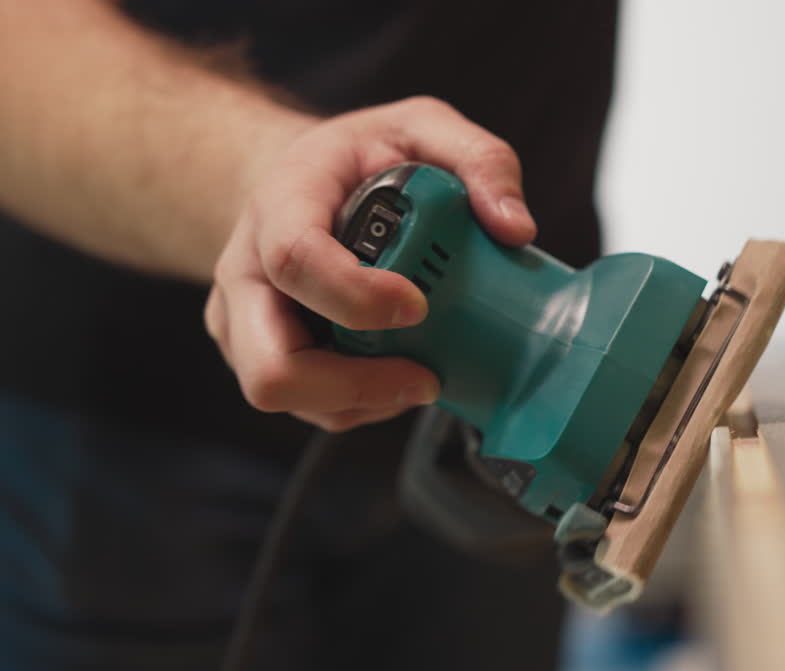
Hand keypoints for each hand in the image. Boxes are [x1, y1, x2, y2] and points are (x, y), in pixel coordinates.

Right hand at [205, 97, 536, 430]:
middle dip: (354, 385)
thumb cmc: (362, 157)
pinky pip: (309, 405)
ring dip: (365, 400)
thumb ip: (480, 160)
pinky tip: (397, 372)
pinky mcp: (262, 357)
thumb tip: (516, 228)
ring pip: (287, 396)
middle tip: (426, 376)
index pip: (294, 258)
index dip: (356, 296)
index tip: (419, 306)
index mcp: (280, 204)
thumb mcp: (424, 128)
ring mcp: (245, 323)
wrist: (305, 180)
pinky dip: (361, 403)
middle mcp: (247, 272)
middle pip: (271, 364)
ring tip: (421, 373)